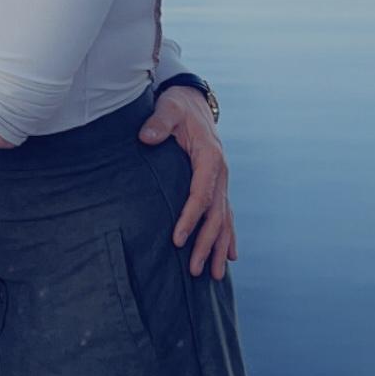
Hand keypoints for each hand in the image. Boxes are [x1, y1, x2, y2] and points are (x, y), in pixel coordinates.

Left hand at [139, 86, 237, 280]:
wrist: (191, 100)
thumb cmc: (177, 105)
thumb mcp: (168, 108)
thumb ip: (158, 122)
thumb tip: (145, 138)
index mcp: (210, 157)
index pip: (201, 194)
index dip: (190, 218)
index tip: (177, 239)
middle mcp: (221, 172)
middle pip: (216, 214)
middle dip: (206, 243)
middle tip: (193, 270)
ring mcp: (222, 179)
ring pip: (224, 219)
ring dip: (219, 247)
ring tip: (213, 275)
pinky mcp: (217, 183)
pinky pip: (225, 213)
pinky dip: (228, 236)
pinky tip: (228, 257)